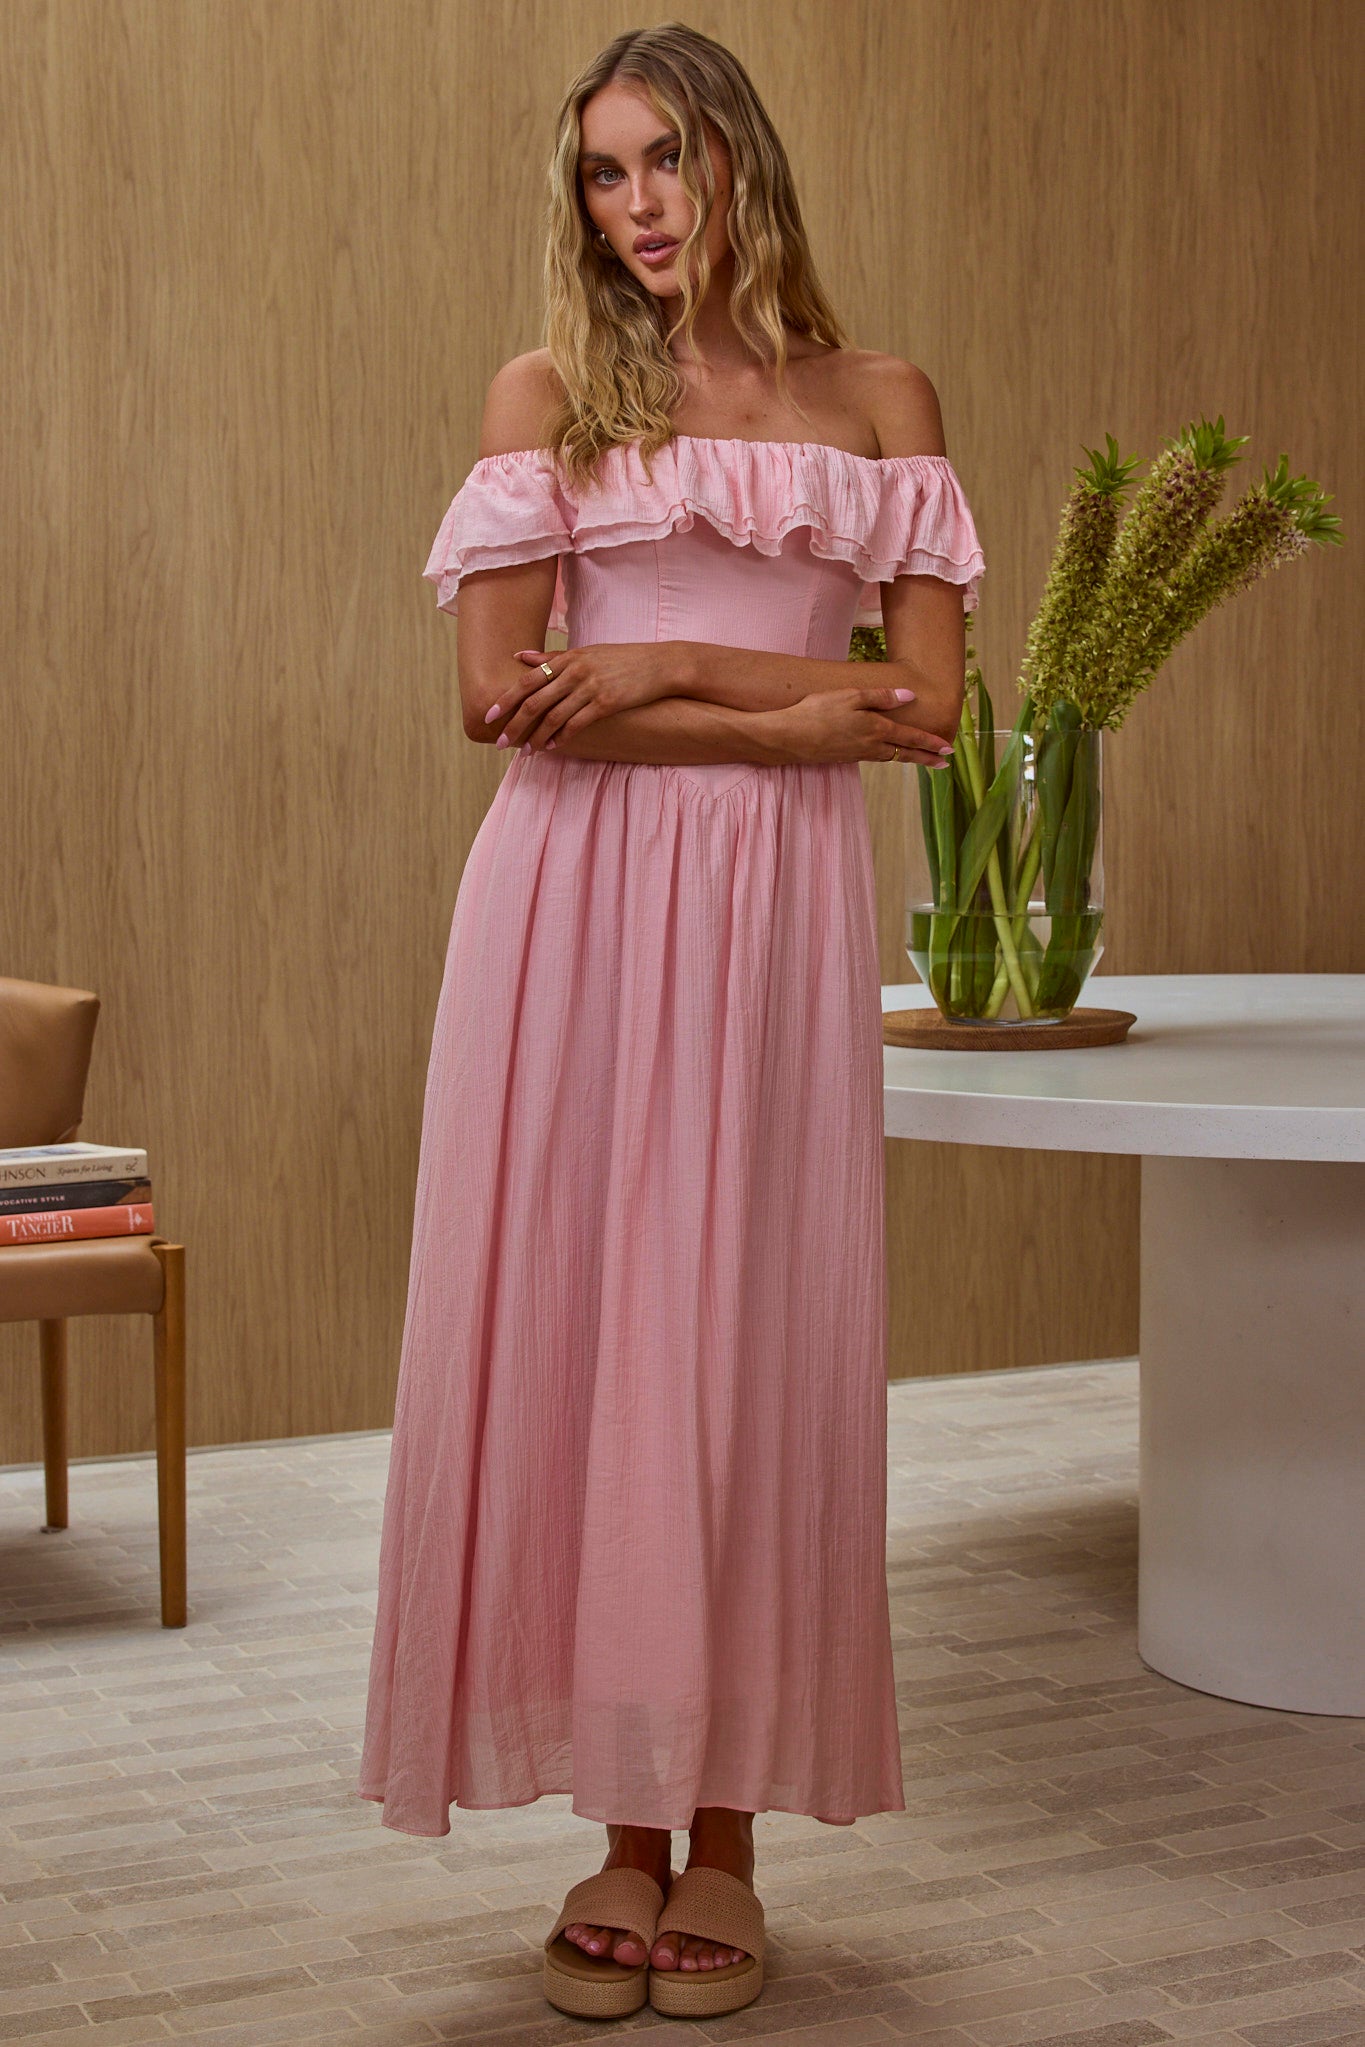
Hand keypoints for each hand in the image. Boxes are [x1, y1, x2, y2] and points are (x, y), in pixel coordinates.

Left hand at [486, 643, 679, 749]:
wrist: (660, 665)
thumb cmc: (623, 659)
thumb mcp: (586, 652)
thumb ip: (552, 656)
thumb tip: (519, 656)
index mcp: (569, 657)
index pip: (528, 679)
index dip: (506, 699)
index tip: (489, 715)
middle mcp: (576, 671)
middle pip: (535, 701)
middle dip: (515, 724)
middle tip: (500, 742)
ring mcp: (591, 687)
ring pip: (553, 716)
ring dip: (536, 737)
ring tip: (525, 752)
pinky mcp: (606, 703)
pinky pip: (576, 724)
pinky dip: (561, 738)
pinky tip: (552, 747)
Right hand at [771, 686, 955, 767]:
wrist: (788, 738)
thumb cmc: (817, 712)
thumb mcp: (850, 696)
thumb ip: (880, 696)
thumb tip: (909, 695)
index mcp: (876, 729)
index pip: (911, 738)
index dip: (931, 744)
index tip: (948, 750)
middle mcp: (870, 746)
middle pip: (905, 753)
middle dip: (926, 758)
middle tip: (945, 764)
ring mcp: (857, 754)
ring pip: (890, 756)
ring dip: (908, 758)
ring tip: (921, 758)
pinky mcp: (844, 757)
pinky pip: (875, 757)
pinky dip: (888, 756)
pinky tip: (887, 752)